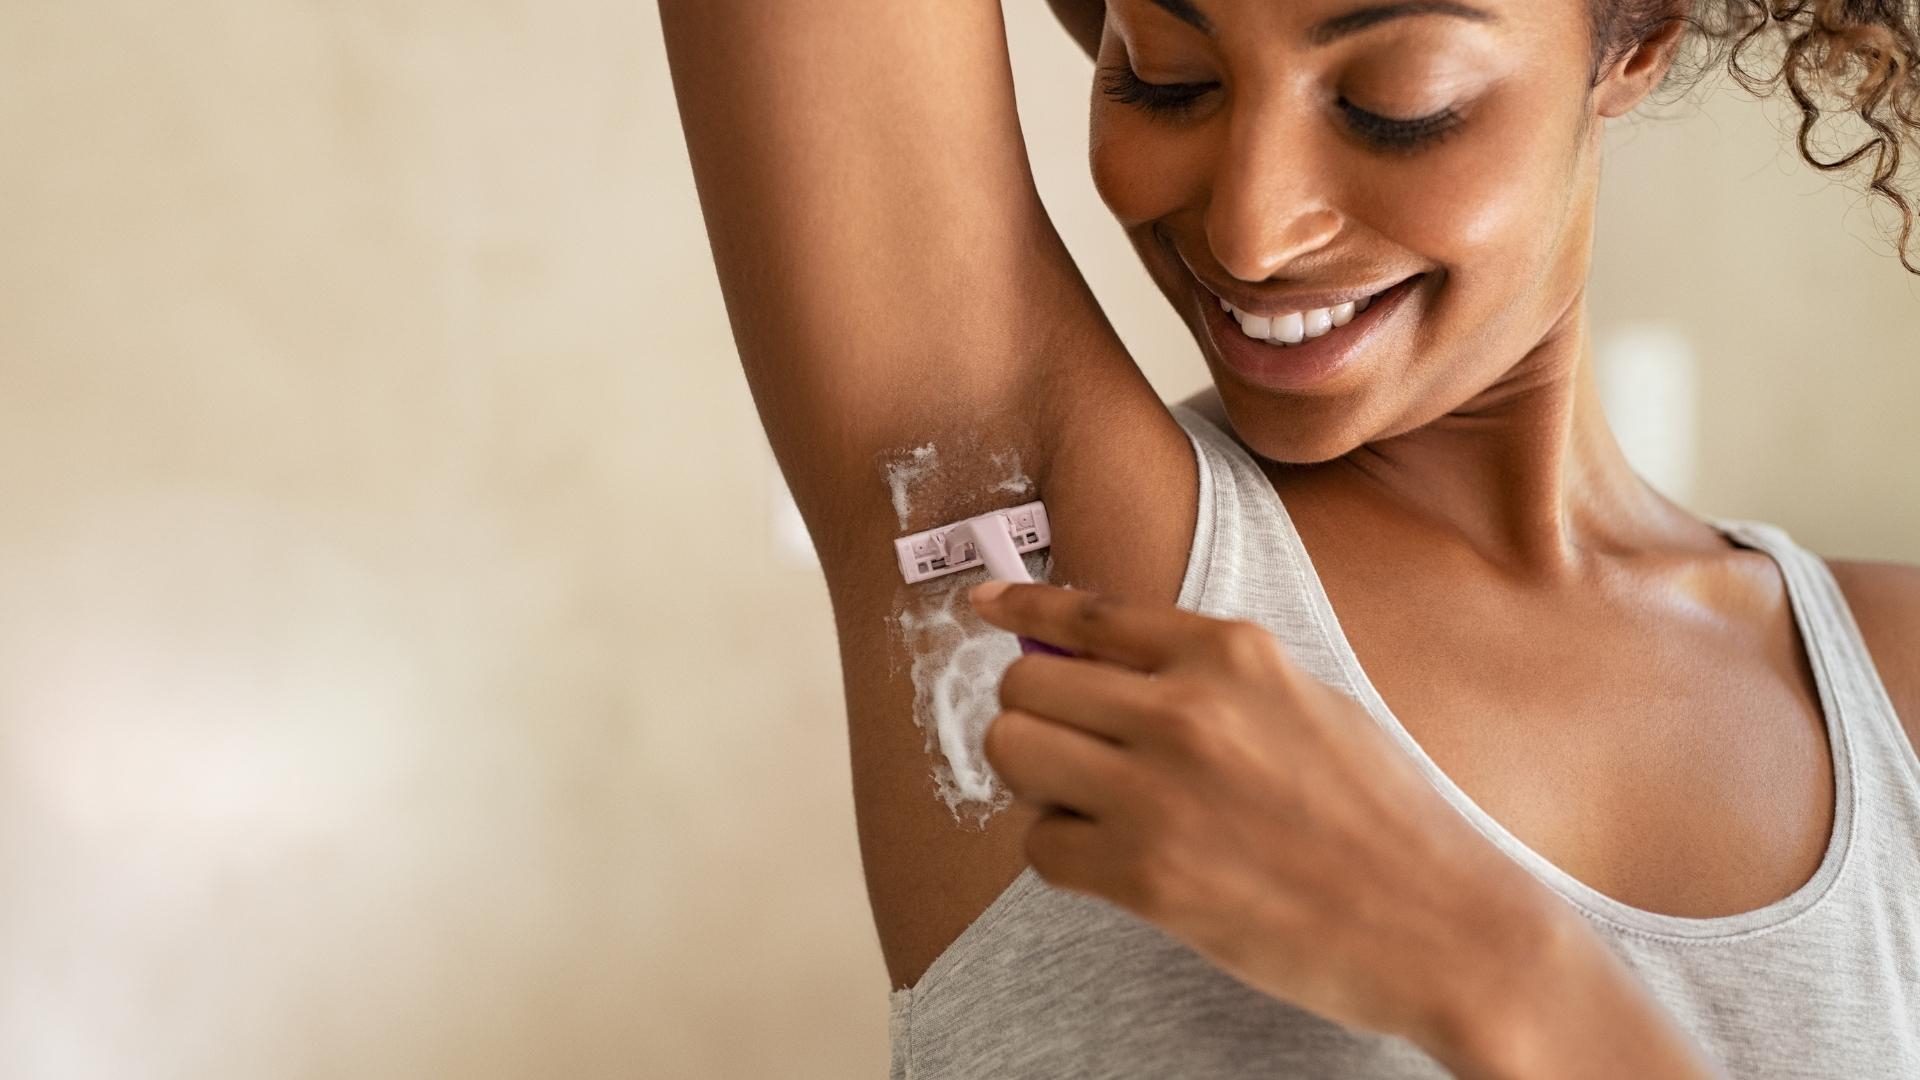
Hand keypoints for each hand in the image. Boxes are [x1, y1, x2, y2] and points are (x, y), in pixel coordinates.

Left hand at [969, 579, 1565, 1050]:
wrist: (1443, 924)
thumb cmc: (1380, 815)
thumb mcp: (1301, 700)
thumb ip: (1203, 675)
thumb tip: (1090, 658)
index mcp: (1230, 651)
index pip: (1085, 613)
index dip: (1020, 608)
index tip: (979, 608)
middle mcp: (1186, 707)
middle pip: (1025, 683)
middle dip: (1034, 717)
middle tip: (1071, 753)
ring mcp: (1160, 791)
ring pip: (1014, 753)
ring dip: (1037, 784)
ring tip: (1093, 808)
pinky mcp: (1146, 875)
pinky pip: (1039, 845)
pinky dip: (1063, 855)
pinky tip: (1116, 865)